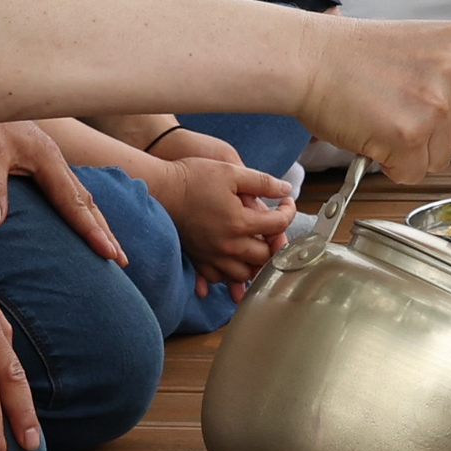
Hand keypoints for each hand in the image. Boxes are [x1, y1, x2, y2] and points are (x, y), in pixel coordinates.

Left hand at [0, 116, 122, 264]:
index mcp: (48, 161)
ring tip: (110, 245)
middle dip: (105, 231)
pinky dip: (80, 209)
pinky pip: (68, 190)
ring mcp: (50, 161)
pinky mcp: (40, 161)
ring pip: (80, 195)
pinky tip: (80, 217)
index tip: (109, 254)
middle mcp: (55, 162)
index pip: (73, 203)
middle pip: (87, 202)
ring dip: (97, 221)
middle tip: (122, 260)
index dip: (91, 231)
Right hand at [127, 135, 295, 291]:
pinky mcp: (197, 258)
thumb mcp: (232, 172)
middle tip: (276, 229)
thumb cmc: (195, 177)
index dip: (289, 211)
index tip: (287, 202)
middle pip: (264, 256)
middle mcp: (228, 245)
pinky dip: (228, 277)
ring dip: (255, 265)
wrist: (161, 188)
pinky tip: (232, 268)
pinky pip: (216, 278)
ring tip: (259, 250)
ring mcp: (211, 255)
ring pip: (243, 274)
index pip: (278, 225)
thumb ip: (263, 182)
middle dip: (275, 243)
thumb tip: (286, 189)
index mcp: (240, 222)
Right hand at [289, 16, 450, 183]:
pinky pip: (415, 172)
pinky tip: (376, 132)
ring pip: (446, 159)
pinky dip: (393, 163)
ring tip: (389, 116)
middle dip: (445, 137)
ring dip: (417, 150)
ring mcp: (435, 104)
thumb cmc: (358, 56)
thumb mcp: (429, 44)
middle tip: (408, 110)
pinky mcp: (409, 135)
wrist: (309, 59)